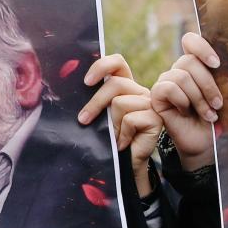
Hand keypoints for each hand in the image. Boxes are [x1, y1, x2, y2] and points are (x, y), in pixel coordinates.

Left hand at [79, 55, 159, 196]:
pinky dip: (123, 134)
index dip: (102, 66)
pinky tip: (124, 143)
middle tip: (83, 120)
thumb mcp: (100, 116)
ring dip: (112, 124)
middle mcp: (140, 91)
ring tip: (114, 137)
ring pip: (120, 103)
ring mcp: (150, 104)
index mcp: (126, 85)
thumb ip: (95, 99)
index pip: (118, 63)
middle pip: (116, 84)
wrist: (127, 165)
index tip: (86, 82)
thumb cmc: (110, 139)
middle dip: (95, 103)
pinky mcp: (156, 119)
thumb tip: (72, 89)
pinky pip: (130, 120)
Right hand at [150, 33, 222, 168]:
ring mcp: (166, 82)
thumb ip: (221, 76)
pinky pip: (168, 88)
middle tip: (218, 104)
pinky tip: (186, 113)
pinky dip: (182, 101)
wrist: (204, 142)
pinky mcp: (157, 95)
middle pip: (189, 61)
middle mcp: (178, 71)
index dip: (201, 47)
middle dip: (208, 84)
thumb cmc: (215, 117)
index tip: (217, 64)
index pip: (190, 41)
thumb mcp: (222, 94)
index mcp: (195, 66)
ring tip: (208, 114)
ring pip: (181, 76)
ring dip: (199, 98)